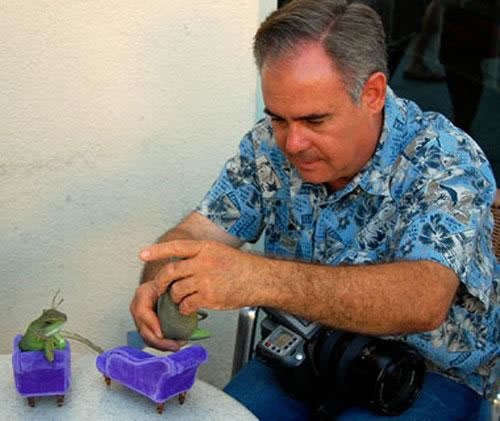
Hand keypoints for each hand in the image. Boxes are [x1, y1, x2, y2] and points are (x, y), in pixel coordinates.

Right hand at [129, 281, 185, 350]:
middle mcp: (138, 308)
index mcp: (142, 295)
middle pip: (144, 329)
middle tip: (174, 345)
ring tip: (177, 346)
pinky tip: (174, 345)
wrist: (163, 285)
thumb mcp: (169, 281)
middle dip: (159, 341)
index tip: (162, 334)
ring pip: (147, 337)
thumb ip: (173, 284)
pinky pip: (152, 339)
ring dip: (162, 345)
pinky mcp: (146, 327)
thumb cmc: (167, 283)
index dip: (152, 325)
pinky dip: (162, 344)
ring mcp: (140, 319)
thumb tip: (179, 286)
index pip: (143, 312)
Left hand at [139, 240, 255, 314]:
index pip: (176, 247)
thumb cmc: (242, 267)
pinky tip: (190, 308)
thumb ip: (201, 256)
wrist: (260, 279)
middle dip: (162, 281)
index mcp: (205, 248)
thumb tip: (182, 263)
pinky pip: (187, 304)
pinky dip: (185, 308)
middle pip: (171, 271)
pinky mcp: (208, 296)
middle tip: (161, 287)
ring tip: (181, 299)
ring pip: (177, 290)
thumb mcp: (220, 252)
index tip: (143, 254)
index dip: (158, 250)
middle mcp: (203, 262)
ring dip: (175, 297)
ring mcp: (205, 279)